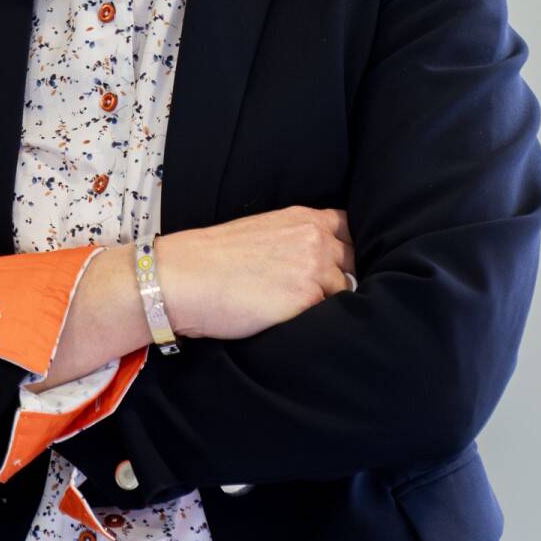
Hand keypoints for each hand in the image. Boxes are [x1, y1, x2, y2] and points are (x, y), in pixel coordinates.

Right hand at [157, 204, 355, 339]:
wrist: (185, 277)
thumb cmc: (214, 257)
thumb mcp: (263, 230)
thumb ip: (297, 238)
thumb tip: (320, 259)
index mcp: (305, 218)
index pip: (350, 229)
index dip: (347, 249)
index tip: (338, 263)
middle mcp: (316, 240)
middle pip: (355, 262)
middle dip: (342, 278)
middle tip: (313, 292)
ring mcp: (315, 270)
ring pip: (344, 292)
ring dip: (328, 303)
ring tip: (297, 310)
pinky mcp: (307, 301)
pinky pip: (328, 316)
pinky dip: (315, 322)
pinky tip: (289, 320)